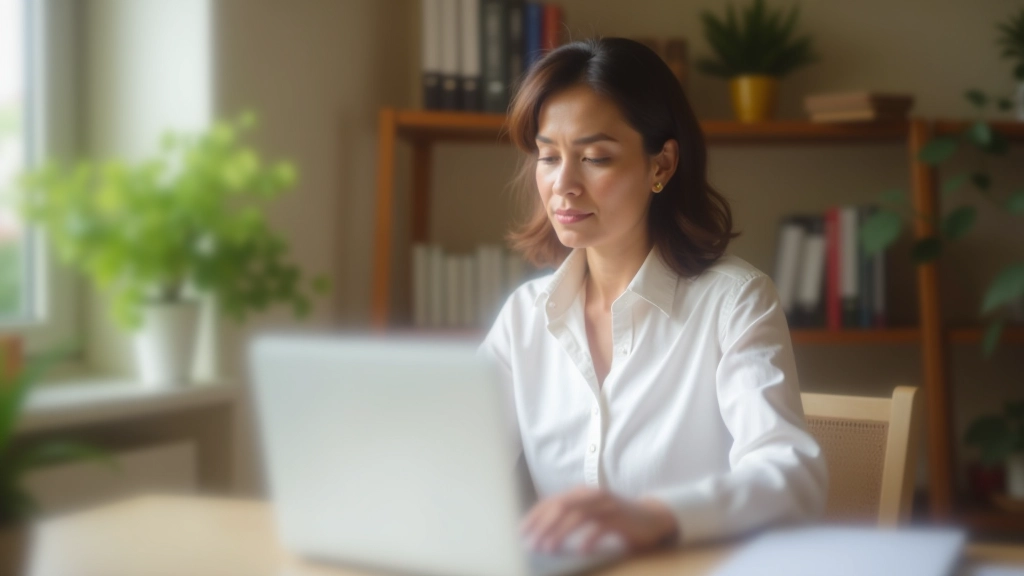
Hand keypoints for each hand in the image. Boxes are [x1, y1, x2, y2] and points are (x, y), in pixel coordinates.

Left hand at [521, 487, 678, 553]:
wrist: (651, 517)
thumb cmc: (615, 519)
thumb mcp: (590, 515)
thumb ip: (570, 519)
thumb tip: (542, 535)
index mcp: (580, 493)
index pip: (551, 502)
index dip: (534, 516)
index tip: (521, 532)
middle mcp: (591, 495)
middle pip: (561, 507)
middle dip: (543, 525)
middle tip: (532, 543)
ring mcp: (606, 505)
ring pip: (577, 515)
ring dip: (560, 532)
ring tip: (549, 548)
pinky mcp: (620, 517)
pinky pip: (601, 527)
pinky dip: (588, 538)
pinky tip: (580, 550)